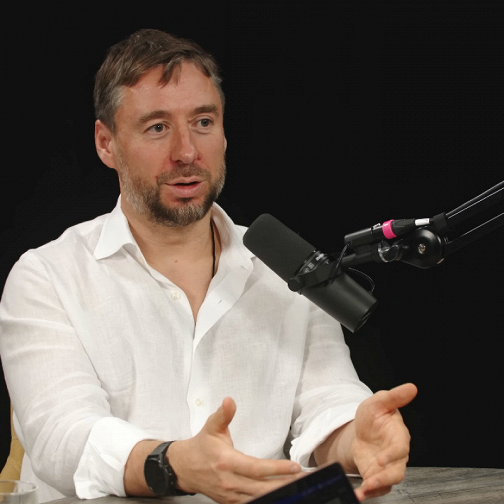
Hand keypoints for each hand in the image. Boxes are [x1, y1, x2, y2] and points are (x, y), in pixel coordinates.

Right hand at [169, 397, 301, 503]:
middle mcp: (229, 482)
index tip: (294, 466)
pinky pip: (252, 503)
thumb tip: (230, 400)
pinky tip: (282, 494)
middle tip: (304, 478)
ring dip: (280, 492)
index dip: (276, 469)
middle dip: (285, 483)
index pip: (255, 468)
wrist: (184, 468)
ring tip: (299, 486)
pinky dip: (267, 499)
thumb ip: (223, 414)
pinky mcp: (231, 502)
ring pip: (259, 497)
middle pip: (262, 487)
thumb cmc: (202, 446)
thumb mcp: (212, 426)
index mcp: (226, 462)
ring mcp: (230, 495)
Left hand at [352, 383, 417, 500]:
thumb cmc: (374, 416)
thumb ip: (394, 396)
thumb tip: (411, 387)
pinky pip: (376, 488)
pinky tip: (358, 493)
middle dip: (384, 478)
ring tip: (363, 490)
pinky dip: (368, 492)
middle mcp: (396, 455)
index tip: (380, 460)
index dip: (392, 455)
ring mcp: (387, 467)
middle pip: (397, 471)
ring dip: (376, 488)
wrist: (362, 430)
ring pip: (388, 482)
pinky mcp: (376, 475)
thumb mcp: (379, 402)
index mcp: (399, 436)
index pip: (400, 448)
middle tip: (371, 481)